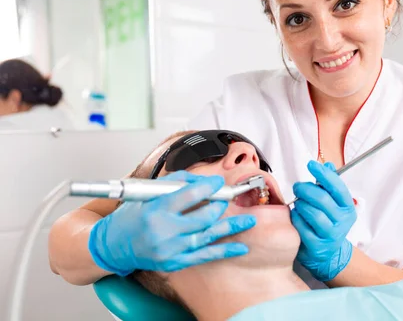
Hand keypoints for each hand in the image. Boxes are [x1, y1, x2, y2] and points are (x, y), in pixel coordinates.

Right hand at [89, 171, 256, 275]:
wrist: (112, 246)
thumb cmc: (130, 217)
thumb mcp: (147, 193)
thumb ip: (176, 183)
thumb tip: (203, 180)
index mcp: (155, 210)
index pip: (189, 195)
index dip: (209, 187)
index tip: (219, 183)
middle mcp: (163, 232)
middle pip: (203, 217)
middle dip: (219, 206)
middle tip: (227, 198)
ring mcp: (170, 250)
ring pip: (208, 236)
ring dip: (231, 227)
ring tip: (249, 220)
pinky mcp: (174, 263)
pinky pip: (205, 255)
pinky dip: (225, 250)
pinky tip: (240, 246)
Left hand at [290, 161, 356, 280]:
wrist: (328, 253)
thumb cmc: (327, 222)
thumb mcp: (332, 204)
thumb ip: (329, 185)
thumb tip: (329, 165)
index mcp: (348, 207)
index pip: (338, 188)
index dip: (324, 174)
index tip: (311, 164)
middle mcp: (342, 221)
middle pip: (323, 199)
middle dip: (306, 189)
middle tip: (297, 187)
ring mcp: (331, 235)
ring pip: (313, 213)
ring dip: (301, 204)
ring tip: (298, 203)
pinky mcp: (318, 246)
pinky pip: (303, 228)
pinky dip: (296, 219)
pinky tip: (295, 216)